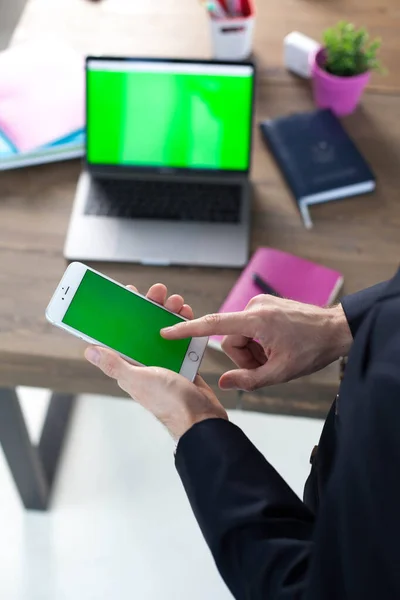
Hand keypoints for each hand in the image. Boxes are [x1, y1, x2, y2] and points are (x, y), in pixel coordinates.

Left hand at [84, 283, 227, 440]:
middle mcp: (147, 363)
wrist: (202, 419)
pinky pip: (184, 340)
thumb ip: (116, 365)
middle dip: (152, 307)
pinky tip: (189, 316)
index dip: (125, 314)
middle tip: (159, 292)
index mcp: (132, 366)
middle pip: (146, 327)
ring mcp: (167, 362)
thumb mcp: (139, 380)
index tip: (129, 294)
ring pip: (166, 331)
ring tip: (178, 303)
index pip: (123, 335)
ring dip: (171, 314)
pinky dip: (187, 327)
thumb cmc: (170, 403)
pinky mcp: (185, 363)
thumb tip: (90, 351)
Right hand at [161, 295, 352, 391]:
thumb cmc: (313, 349)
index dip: (188, 329)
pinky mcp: (266, 305)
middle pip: (230, 339)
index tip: (167, 331)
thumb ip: (248, 380)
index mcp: (256, 320)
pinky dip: (257, 342)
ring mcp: (261, 304)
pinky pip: (250, 327)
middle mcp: (255, 307)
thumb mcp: (281, 372)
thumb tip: (223, 383)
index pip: (213, 324)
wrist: (337, 329)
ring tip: (274, 358)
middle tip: (266, 367)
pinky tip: (276, 347)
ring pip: (240, 335)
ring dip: (252, 351)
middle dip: (244, 358)